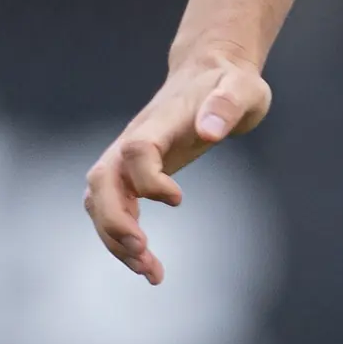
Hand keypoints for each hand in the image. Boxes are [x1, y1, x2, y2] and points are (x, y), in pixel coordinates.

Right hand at [82, 53, 272, 284]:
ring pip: (99, 202)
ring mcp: (127, 158)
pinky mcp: (133, 173)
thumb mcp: (243, 87)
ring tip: (151, 272)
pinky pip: (113, 209)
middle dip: (114, 221)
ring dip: (116, 239)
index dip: (148, 178)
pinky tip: (149, 265)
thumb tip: (209, 132)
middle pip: (100, 181)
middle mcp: (134, 140)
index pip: (136, 150)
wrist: (209, 71)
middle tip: (144, 253)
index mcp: (160, 121)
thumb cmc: (229, 82)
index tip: (178, 199)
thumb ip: (227, 105)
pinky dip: (123, 239)